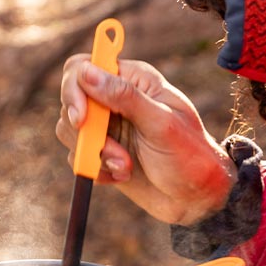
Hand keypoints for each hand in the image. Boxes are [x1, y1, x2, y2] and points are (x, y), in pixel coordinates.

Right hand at [57, 56, 236, 224]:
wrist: (195, 197)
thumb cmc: (188, 155)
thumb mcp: (161, 124)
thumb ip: (124, 97)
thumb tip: (87, 73)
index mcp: (133, 80)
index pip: (83, 67)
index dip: (73, 89)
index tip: (81, 119)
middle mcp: (115, 99)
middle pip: (71, 101)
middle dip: (88, 133)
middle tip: (114, 154)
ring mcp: (108, 127)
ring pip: (70, 131)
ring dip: (95, 154)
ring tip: (126, 167)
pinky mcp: (102, 152)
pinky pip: (78, 156)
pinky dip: (96, 169)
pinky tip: (122, 175)